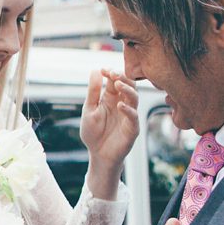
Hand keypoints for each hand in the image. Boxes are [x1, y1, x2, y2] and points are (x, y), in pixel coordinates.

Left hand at [81, 68, 138, 200]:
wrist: (98, 155)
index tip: (103, 69)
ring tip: (117, 85)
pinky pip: (133, 117)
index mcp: (111, 98)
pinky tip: (119, 106)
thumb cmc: (93, 133)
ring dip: (127, 90)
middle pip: (128, 85)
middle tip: (113, 73)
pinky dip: (127, 110)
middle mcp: (122, 103)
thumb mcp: (89, 110)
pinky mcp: (132, 128)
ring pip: (134, 97)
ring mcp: (129, 115)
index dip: (111, 73)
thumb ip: (93, 92)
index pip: (115, 80)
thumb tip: (96, 70)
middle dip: (122, 77)